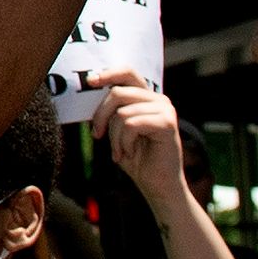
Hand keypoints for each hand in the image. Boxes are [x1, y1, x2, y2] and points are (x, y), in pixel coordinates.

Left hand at [93, 69, 191, 203]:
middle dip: (101, 116)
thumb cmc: (136, 159)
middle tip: (98, 135)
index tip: (90, 81)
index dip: (108, 74)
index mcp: (147, 98)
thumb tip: (91, 89)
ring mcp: (165, 110)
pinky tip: (130, 153)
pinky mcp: (167, 123)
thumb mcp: (117, 130)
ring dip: (114, 137)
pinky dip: (124, 142)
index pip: (127, 73)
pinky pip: (131, 124)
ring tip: (121, 151)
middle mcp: (159, 100)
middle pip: (117, 93)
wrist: (158, 186)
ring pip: (122, 112)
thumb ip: (110, 110)